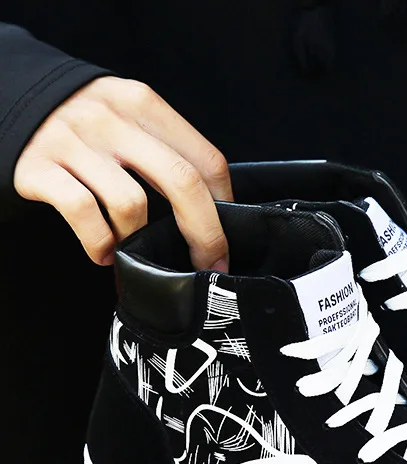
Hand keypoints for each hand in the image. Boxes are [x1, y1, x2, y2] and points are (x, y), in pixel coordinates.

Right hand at [13, 76, 231, 269]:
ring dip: (139, 241)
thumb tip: (213, 212)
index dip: (225, 207)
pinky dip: (100, 244)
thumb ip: (165, 150)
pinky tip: (103, 252)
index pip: (206, 159)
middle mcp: (110, 118)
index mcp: (143, 104)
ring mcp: (72, 142)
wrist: (9, 99)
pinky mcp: (38, 168)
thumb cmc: (86, 125)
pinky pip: (84, 215)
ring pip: (132, 205)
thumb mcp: (129, 119)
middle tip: (208, 263)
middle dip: (204, 234)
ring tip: (133, 249)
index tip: (228, 239)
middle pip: (181, 182)